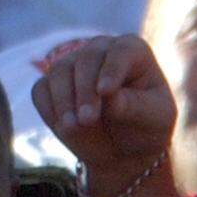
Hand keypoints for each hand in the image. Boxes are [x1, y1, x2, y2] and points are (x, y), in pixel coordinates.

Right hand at [32, 35, 173, 183]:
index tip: (105, 91)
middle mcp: (100, 49)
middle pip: (86, 60)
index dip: (112, 70)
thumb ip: (136, 106)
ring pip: (60, 71)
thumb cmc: (146, 126)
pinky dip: (49, 108)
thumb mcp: (155, 120)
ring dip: (64, 100)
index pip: (120, 52)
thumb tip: (112, 97)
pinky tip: (63, 127)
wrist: (124, 147)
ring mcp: (73, 63)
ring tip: (73, 127)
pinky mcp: (51, 83)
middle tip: (87, 119)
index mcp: (132, 51)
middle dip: (85, 91)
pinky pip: (41, 89)